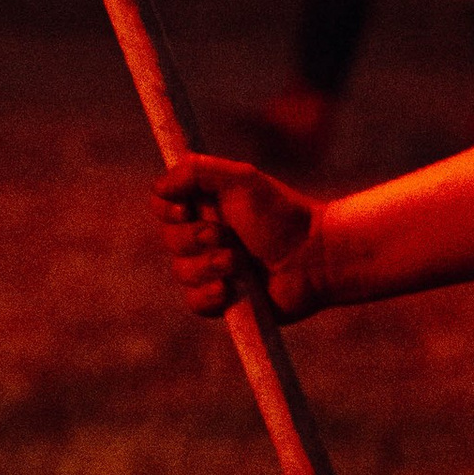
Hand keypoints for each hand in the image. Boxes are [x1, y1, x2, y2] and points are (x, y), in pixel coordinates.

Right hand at [155, 156, 331, 321]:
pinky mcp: (223, 299)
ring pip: (181, 272)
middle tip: (225, 236)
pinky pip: (195, 303)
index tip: (185, 209)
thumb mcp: (241, 179)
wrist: (314, 255)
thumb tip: (159, 187)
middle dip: (195, 239)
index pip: (162, 205)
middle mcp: (204, 236)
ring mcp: (212, 269)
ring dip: (208, 266)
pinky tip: (229, 290)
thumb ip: (197, 171)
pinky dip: (208, 295)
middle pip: (169, 239)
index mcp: (205, 205)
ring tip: (238, 262)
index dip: (166, 208)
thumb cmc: (282, 214)